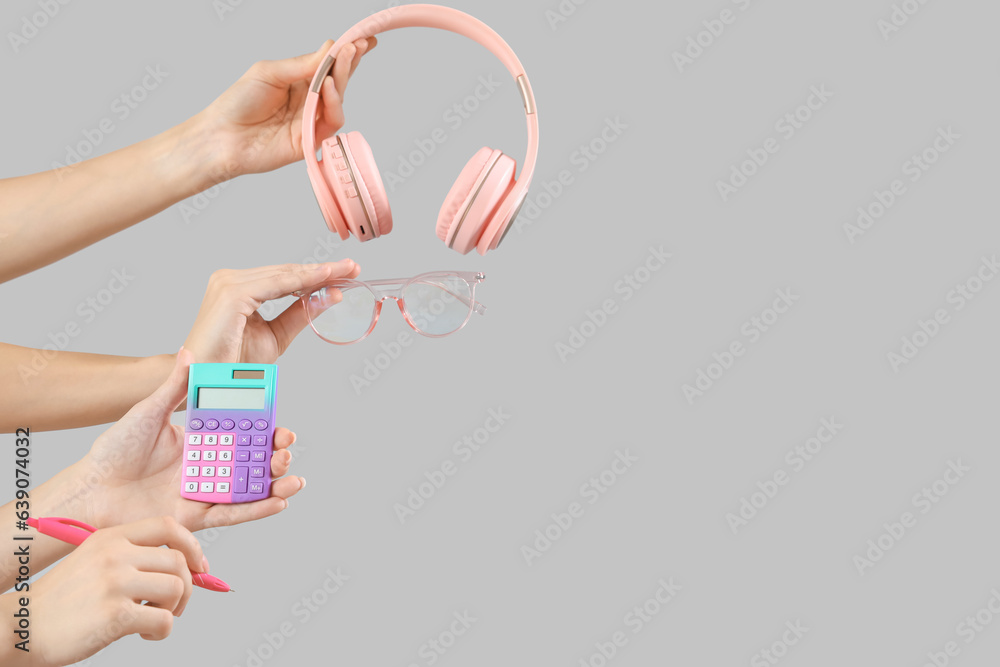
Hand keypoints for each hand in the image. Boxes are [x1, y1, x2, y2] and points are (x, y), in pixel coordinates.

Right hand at [30, 517, 204, 665]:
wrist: (23, 628)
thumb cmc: (63, 600)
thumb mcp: (94, 561)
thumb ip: (133, 557)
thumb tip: (186, 567)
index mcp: (110, 538)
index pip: (168, 526)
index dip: (191, 546)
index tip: (199, 566)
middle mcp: (114, 555)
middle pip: (178, 560)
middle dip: (187, 586)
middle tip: (172, 604)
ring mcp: (115, 584)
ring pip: (177, 588)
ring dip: (174, 608)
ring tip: (152, 618)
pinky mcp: (115, 616)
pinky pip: (164, 620)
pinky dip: (162, 632)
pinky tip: (143, 634)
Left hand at [74, 350, 305, 531]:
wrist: (91, 490)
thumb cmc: (115, 450)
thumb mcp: (148, 412)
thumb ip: (174, 387)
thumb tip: (189, 352)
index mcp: (202, 438)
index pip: (242, 432)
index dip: (265, 429)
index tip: (280, 425)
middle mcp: (209, 464)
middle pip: (252, 460)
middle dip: (275, 456)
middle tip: (285, 450)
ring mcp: (205, 490)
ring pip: (250, 488)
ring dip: (276, 484)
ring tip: (292, 479)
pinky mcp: (196, 516)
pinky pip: (233, 513)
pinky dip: (257, 510)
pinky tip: (278, 503)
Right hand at [183, 259, 360, 363]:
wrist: (204, 380)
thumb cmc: (233, 361)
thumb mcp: (276, 335)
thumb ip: (300, 314)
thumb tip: (331, 296)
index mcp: (238, 286)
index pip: (284, 276)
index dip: (315, 274)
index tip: (344, 272)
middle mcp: (230, 279)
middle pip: (286, 271)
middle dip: (322, 270)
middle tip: (352, 267)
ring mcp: (229, 283)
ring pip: (284, 275)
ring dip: (317, 273)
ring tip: (344, 271)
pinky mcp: (231, 294)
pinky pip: (276, 285)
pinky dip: (302, 281)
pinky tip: (323, 278)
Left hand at [198, 37, 375, 177]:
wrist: (221, 137)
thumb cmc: (238, 103)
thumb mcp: (269, 72)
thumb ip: (302, 64)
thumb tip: (330, 48)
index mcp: (298, 82)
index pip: (328, 65)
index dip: (346, 53)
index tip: (363, 39)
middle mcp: (308, 101)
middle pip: (338, 80)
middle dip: (350, 62)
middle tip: (359, 45)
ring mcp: (311, 121)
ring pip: (338, 99)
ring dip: (343, 78)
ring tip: (344, 59)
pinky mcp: (312, 140)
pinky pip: (332, 121)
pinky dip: (333, 103)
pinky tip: (327, 86)